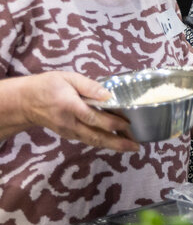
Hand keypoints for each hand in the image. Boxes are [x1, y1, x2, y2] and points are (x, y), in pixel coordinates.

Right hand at [14, 72, 137, 151]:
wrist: (25, 102)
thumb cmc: (48, 86)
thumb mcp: (67, 78)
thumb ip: (89, 86)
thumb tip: (108, 95)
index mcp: (70, 106)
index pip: (93, 117)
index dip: (111, 122)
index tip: (127, 124)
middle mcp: (69, 122)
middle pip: (96, 135)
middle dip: (117, 142)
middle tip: (136, 146)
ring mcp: (68, 131)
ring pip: (93, 141)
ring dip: (113, 145)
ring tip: (132, 147)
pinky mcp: (68, 135)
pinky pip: (88, 140)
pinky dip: (103, 142)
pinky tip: (117, 142)